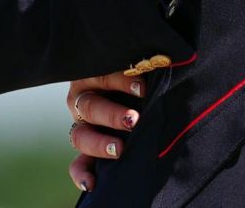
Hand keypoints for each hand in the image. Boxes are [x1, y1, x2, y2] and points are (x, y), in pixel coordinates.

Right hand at [66, 70, 142, 189]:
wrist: (144, 95)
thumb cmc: (146, 74)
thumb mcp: (142, 69)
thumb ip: (147, 65)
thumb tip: (166, 61)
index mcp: (95, 76)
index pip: (103, 76)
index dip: (121, 82)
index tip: (142, 87)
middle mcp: (85, 100)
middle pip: (91, 107)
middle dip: (112, 114)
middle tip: (133, 120)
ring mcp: (84, 126)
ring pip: (81, 136)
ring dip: (99, 143)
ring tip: (119, 149)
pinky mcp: (87, 149)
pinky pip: (78, 164)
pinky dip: (82, 174)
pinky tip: (92, 183)